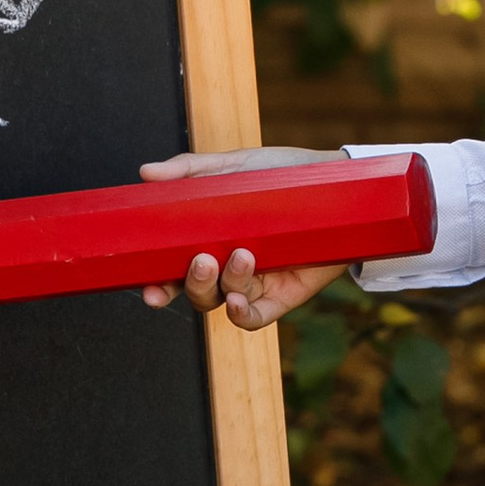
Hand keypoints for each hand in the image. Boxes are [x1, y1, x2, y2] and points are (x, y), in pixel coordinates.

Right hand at [137, 146, 351, 331]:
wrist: (338, 185)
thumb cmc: (284, 176)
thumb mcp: (236, 167)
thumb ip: (190, 170)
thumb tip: (146, 172)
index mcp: (210, 241)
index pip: (174, 269)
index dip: (156, 282)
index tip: (147, 286)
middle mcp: (228, 266)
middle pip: (195, 292)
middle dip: (187, 286)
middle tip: (200, 261)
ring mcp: (255, 283)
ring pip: (221, 301)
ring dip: (222, 285)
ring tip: (242, 255)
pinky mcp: (283, 296)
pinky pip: (254, 318)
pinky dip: (240, 314)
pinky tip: (237, 300)